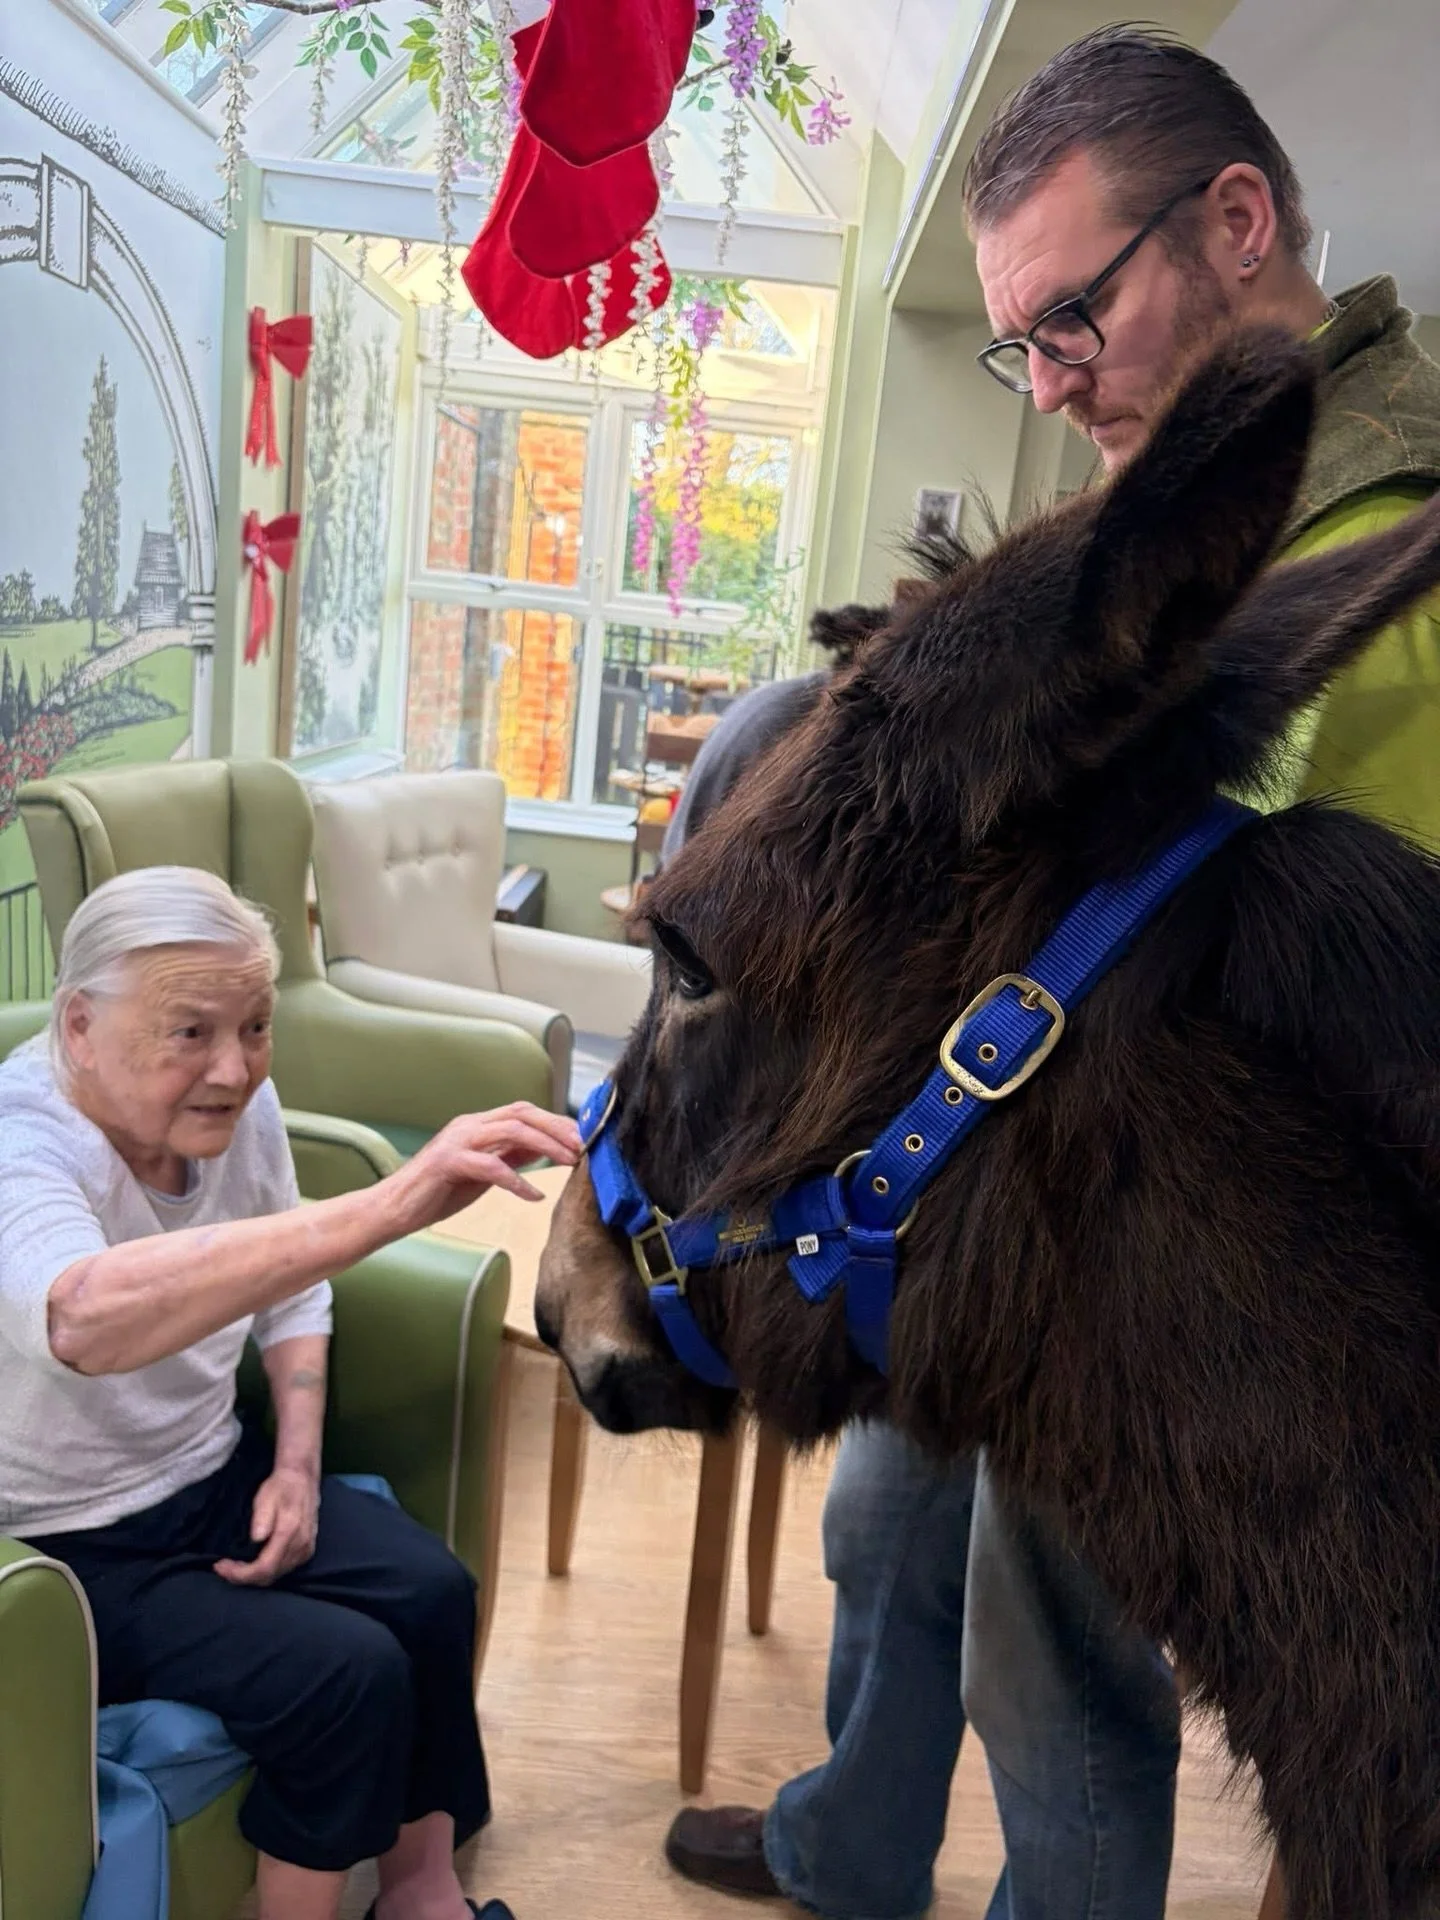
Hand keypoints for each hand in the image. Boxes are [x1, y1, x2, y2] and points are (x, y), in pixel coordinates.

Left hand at [214, 1465, 319, 1586]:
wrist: (301, 1479)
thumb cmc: (280, 1487)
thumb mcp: (266, 1496)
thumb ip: (262, 1517)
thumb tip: (256, 1538)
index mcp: (290, 1532)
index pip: (264, 1567)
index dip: (241, 1574)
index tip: (221, 1566)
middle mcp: (300, 1546)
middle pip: (269, 1576)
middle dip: (243, 1577)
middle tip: (224, 1567)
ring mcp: (305, 1551)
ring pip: (276, 1576)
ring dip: (253, 1576)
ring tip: (236, 1566)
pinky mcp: (306, 1552)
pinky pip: (284, 1570)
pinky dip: (266, 1571)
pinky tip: (254, 1562)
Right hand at [390, 1101, 582, 1233]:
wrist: (394, 1208)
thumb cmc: (437, 1191)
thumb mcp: (483, 1171)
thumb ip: (509, 1155)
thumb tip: (543, 1149)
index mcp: (477, 1124)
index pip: (524, 1111)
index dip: (556, 1121)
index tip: (584, 1137)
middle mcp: (469, 1125)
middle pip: (522, 1113)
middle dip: (558, 1127)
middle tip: (584, 1146)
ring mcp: (457, 1141)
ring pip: (512, 1131)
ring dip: (547, 1146)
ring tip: (569, 1162)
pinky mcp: (449, 1162)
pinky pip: (492, 1166)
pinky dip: (517, 1180)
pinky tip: (535, 1195)